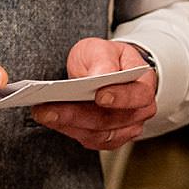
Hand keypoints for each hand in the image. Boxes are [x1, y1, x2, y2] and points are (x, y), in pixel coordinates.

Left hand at [29, 36, 157, 151]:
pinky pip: (90, 140)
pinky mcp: (109, 139)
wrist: (104, 72)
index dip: (120, 98)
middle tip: (50, 108)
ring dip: (69, 125)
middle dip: (78, 115)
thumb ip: (103, 60)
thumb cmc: (105, 59)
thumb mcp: (102, 49)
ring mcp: (126, 128)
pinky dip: (69, 130)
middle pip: (112, 120)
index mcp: (144, 84)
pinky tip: (51, 119)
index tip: (98, 96)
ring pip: (98, 134)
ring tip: (43, 113)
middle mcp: (139, 111)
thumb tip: (99, 76)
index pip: (138, 95)